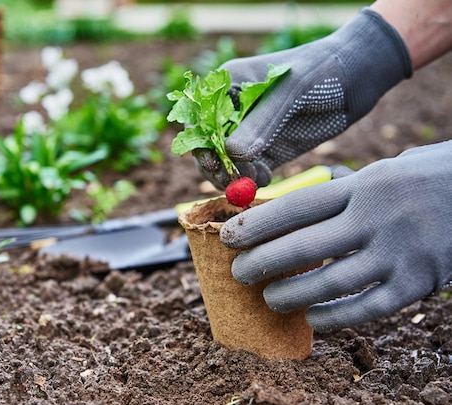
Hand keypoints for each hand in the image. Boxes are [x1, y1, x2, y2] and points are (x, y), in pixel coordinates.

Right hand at [196, 7, 412, 188]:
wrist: (357, 78)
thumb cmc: (322, 70)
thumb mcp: (291, 91)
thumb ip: (262, 122)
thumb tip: (233, 154)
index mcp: (226, 85)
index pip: (200, 118)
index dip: (200, 142)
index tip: (214, 162)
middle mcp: (231, 110)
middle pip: (207, 145)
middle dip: (216, 165)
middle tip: (232, 182)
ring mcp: (248, 132)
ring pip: (226, 163)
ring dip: (234, 177)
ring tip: (255, 180)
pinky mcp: (265, 150)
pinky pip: (248, 171)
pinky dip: (251, 180)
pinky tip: (266, 179)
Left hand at [219, 141, 451, 331]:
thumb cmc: (429, 179)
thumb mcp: (386, 171)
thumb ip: (344, 190)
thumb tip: (294, 205)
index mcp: (364, 186)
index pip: (298, 207)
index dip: (257, 225)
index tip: (228, 238)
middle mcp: (378, 218)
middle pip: (305, 246)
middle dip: (263, 263)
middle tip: (238, 274)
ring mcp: (400, 253)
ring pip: (332, 282)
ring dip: (293, 295)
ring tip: (270, 299)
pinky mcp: (419, 283)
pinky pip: (369, 307)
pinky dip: (336, 317)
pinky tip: (313, 320)